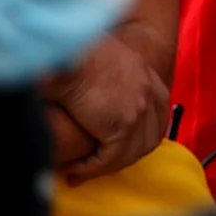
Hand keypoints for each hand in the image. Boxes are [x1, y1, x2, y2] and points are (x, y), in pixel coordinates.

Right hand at [42, 30, 168, 184]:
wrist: (61, 44)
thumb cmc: (63, 46)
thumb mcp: (88, 57)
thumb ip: (93, 75)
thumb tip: (70, 90)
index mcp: (142, 72)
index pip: (154, 111)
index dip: (135, 133)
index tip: (110, 147)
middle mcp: (148, 89)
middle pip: (149, 135)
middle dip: (124, 154)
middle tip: (96, 166)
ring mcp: (139, 107)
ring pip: (131, 151)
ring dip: (106, 165)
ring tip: (80, 170)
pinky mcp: (123, 123)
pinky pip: (111, 158)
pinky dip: (91, 168)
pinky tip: (73, 169)